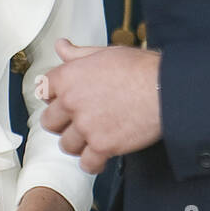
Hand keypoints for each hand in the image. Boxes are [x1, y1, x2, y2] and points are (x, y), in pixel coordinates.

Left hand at [40, 37, 162, 171]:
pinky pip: (86, 164)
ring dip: (79, 143)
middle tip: (78, 122)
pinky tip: (102, 156)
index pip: (44, 91)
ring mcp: (85, 126)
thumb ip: (78, 54)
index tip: (63, 101)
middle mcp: (71, 102)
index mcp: (69, 77)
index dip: (54, 97)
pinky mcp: (102, 146)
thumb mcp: (105, 53)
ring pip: (66, 145)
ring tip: (93, 137)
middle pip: (49, 122)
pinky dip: (94, 163)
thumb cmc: (140, 69)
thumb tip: (61, 46)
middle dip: (62, 123)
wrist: (165, 89)